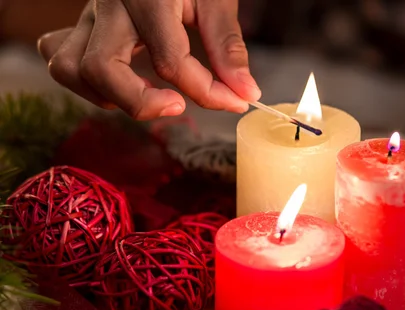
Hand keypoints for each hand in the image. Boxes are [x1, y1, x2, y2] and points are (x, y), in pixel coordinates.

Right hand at [37, 0, 260, 119]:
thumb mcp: (216, 0)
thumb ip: (228, 48)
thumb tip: (245, 93)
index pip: (170, 61)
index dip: (207, 92)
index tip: (235, 101)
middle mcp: (109, 5)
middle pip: (100, 69)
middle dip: (141, 103)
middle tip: (179, 106)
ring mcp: (88, 14)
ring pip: (69, 67)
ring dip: (107, 95)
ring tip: (147, 93)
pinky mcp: (81, 23)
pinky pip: (60, 55)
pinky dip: (86, 80)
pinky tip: (122, 80)